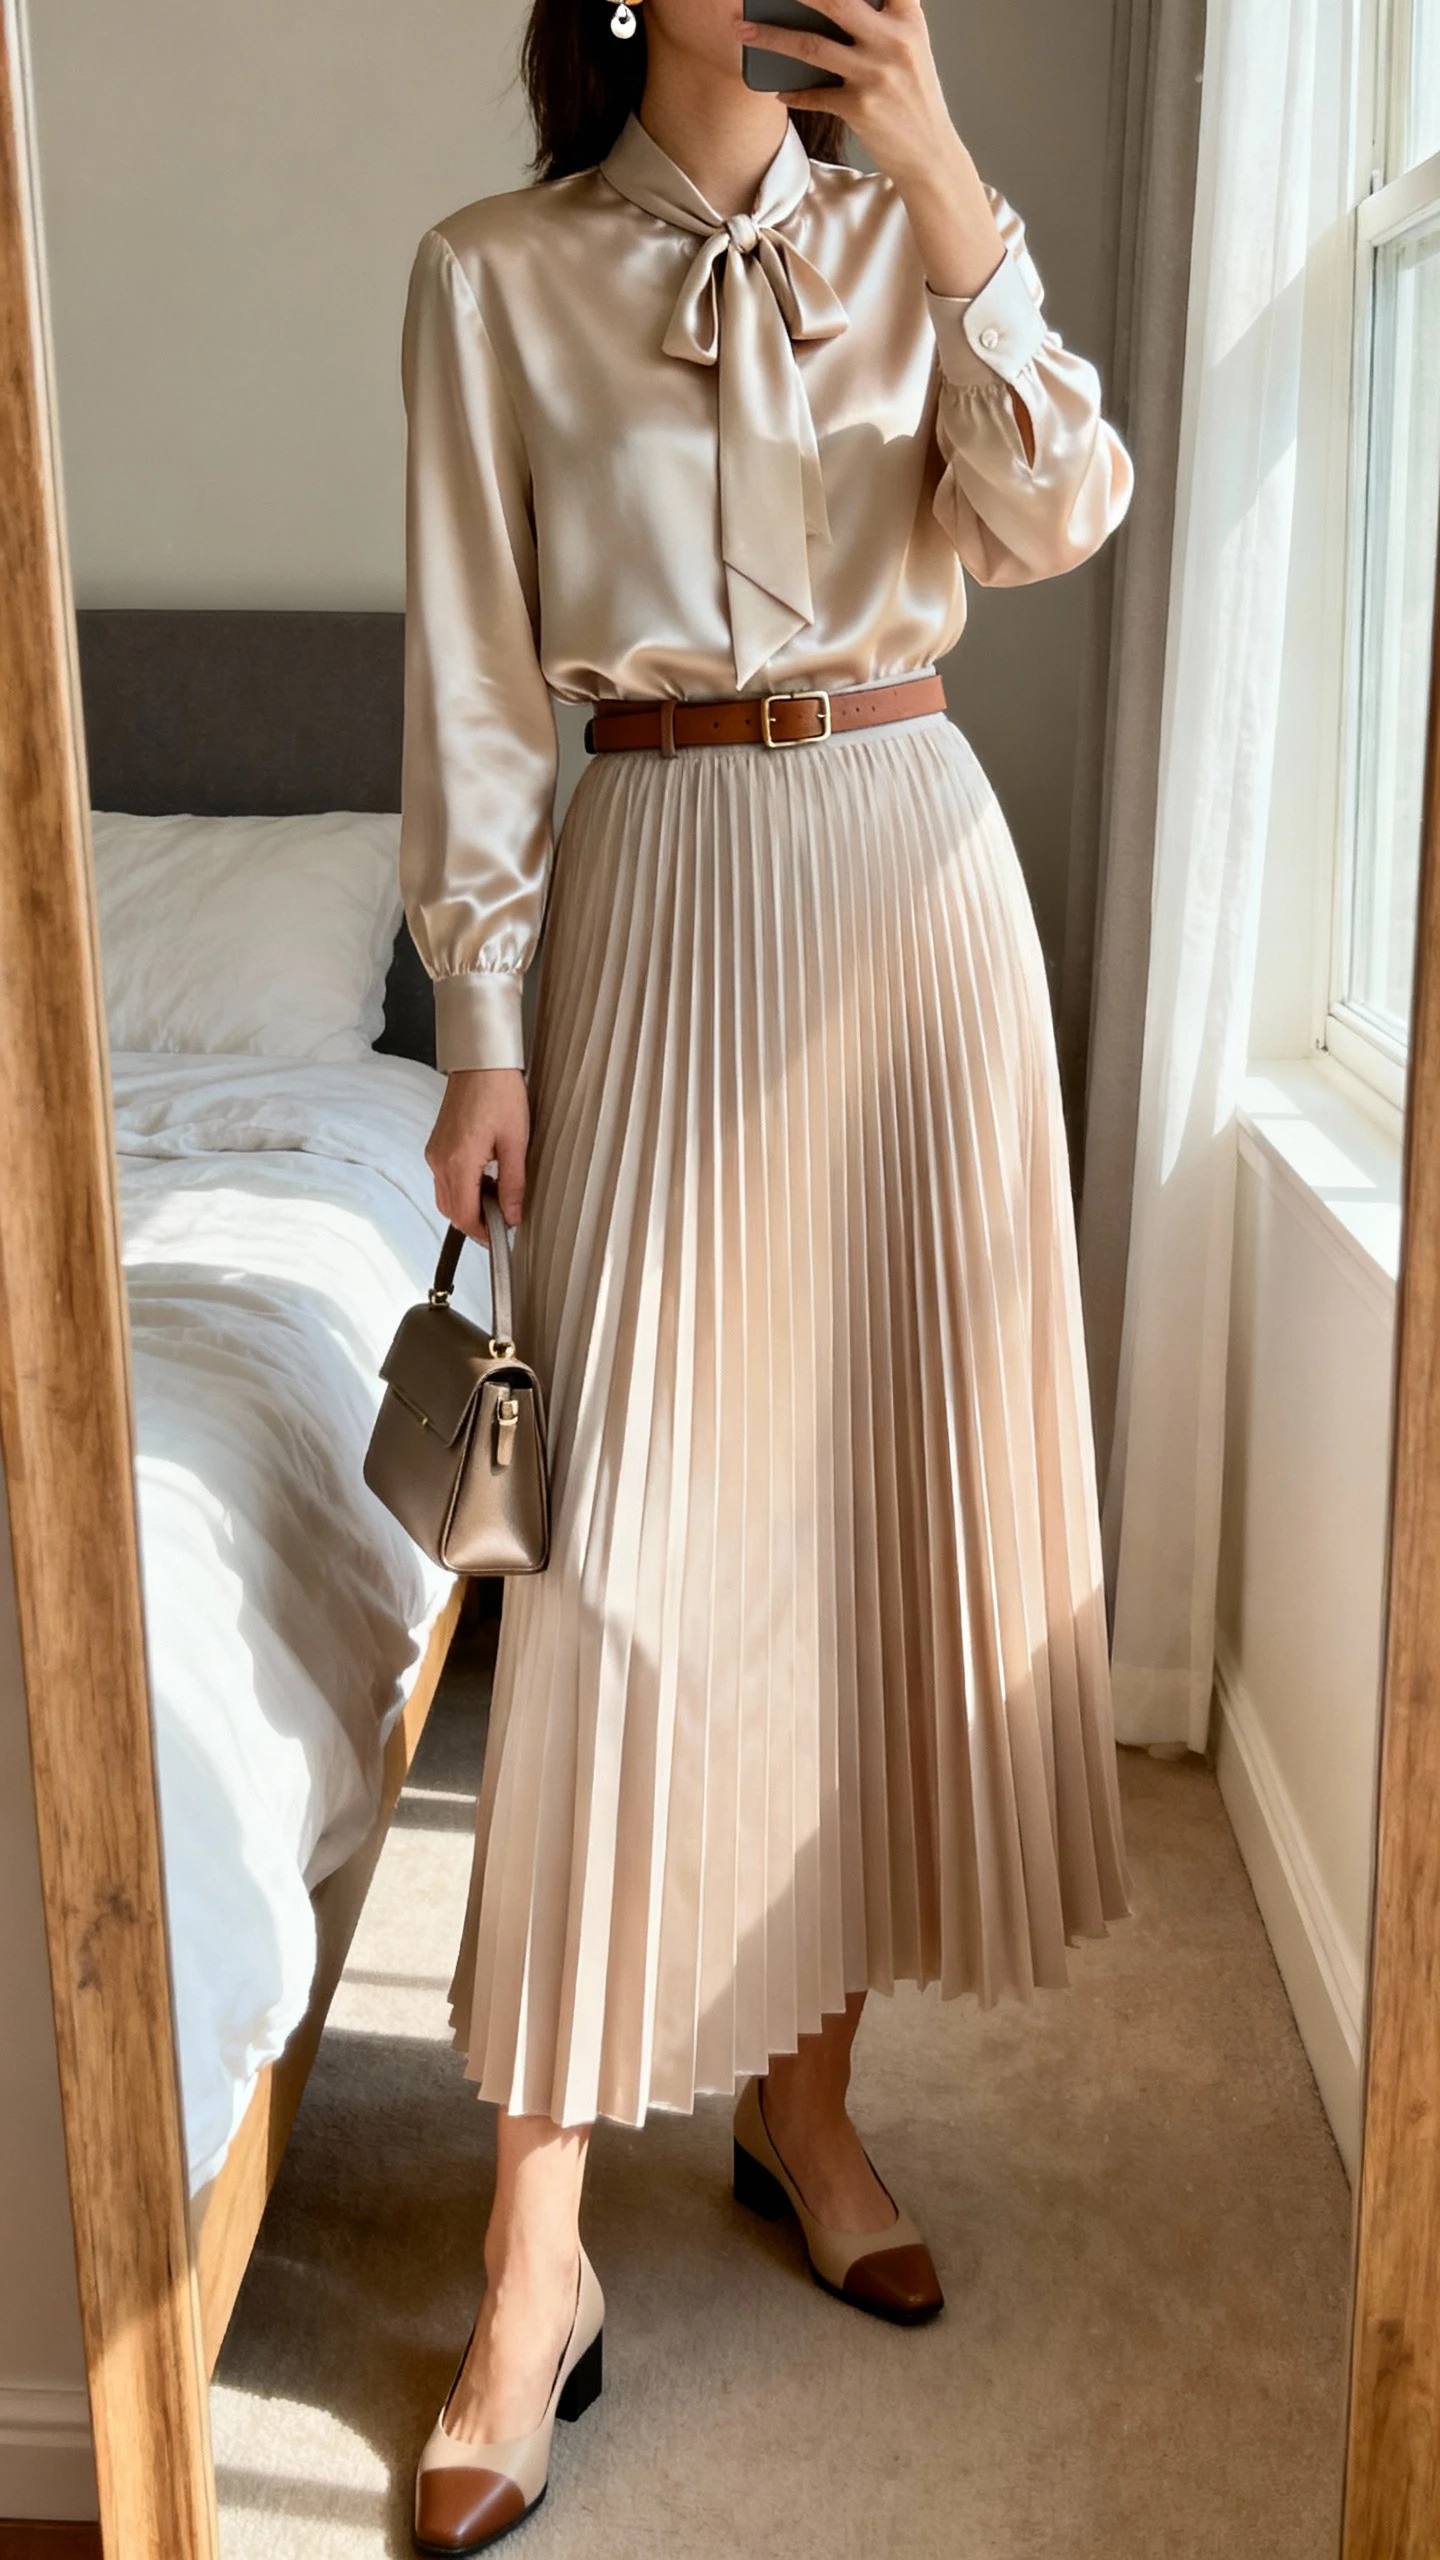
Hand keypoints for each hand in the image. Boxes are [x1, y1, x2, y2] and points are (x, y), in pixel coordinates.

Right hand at [424, 1067, 528, 1246]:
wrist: (481, 1064)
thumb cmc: (499, 1094)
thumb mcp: (516, 1143)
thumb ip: (513, 1185)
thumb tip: (512, 1216)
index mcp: (458, 1162)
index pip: (464, 1216)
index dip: (483, 1234)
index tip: (502, 1237)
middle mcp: (440, 1161)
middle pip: (451, 1212)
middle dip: (475, 1224)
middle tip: (503, 1222)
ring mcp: (435, 1154)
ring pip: (446, 1198)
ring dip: (468, 1208)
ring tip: (497, 1200)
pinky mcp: (436, 1147)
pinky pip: (444, 1181)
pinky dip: (462, 1191)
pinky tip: (484, 1182)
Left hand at [736, 0, 1005, 298]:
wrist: (930, 154)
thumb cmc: (913, 97)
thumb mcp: (909, 48)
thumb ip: (883, 20)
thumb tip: (829, 7)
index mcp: (908, 19)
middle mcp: (893, 41)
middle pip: (833, 0)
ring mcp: (875, 74)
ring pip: (811, 46)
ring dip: (770, 36)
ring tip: (741, 30)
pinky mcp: (860, 108)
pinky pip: (813, 94)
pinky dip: (792, 93)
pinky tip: (778, 89)